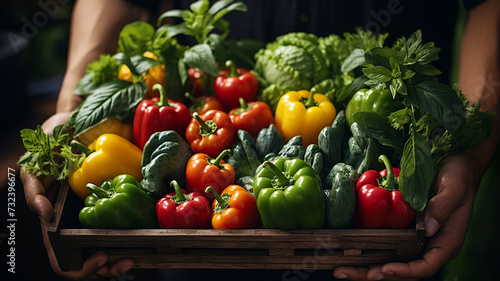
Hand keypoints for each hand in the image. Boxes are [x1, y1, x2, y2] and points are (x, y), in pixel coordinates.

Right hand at [21, 112, 135, 279]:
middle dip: (107, 270)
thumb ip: (35, 190)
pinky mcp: (117, 204)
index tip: (101, 258)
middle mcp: (79, 224)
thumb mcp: (37, 165)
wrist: (78, 123)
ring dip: (120, 263)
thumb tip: (45, 216)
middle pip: (90, 263)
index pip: (64, 259)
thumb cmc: (51, 145)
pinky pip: (126, 228)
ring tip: (133, 260)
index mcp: (58, 223)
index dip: (80, 268)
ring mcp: (99, 217)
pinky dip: (134, 238)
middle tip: (125, 263)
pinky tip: (144, 238)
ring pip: (109, 252)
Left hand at [333, 152, 477, 279]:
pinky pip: (388, 246)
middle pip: (403, 269)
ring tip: (344, 270)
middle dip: (376, 274)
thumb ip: (442, 207)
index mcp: (446, 242)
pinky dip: (371, 251)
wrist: (456, 164)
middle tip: (348, 272)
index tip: (385, 268)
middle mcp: (430, 245)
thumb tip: (428, 229)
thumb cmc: (459, 175)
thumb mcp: (454, 188)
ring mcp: (417, 239)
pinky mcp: (406, 230)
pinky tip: (351, 252)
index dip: (405, 271)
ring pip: (392, 261)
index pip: (425, 266)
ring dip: (367, 267)